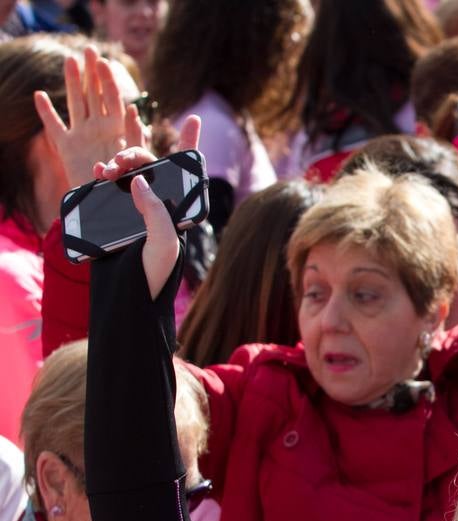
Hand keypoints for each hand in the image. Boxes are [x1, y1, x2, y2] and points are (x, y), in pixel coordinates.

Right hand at [34, 46, 143, 192]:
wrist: (112, 205)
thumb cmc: (129, 185)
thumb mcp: (138, 159)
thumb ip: (135, 136)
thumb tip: (133, 111)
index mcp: (117, 129)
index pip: (113, 99)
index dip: (108, 80)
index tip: (104, 61)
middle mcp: (99, 129)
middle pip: (94, 95)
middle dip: (92, 72)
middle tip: (90, 49)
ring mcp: (82, 136)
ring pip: (76, 103)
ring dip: (72, 83)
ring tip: (70, 61)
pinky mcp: (67, 148)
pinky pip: (54, 127)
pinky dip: (46, 112)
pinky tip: (39, 95)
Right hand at [92, 116, 199, 297]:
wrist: (128, 295)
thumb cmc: (155, 272)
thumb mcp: (164, 241)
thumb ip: (155, 211)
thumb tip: (138, 180)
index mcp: (178, 208)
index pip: (187, 172)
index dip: (189, 145)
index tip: (192, 120)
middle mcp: (158, 204)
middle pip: (150, 164)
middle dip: (136, 154)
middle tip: (120, 164)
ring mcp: (135, 207)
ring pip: (127, 171)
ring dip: (117, 162)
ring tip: (106, 170)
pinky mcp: (114, 213)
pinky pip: (108, 186)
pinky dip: (103, 174)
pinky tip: (98, 173)